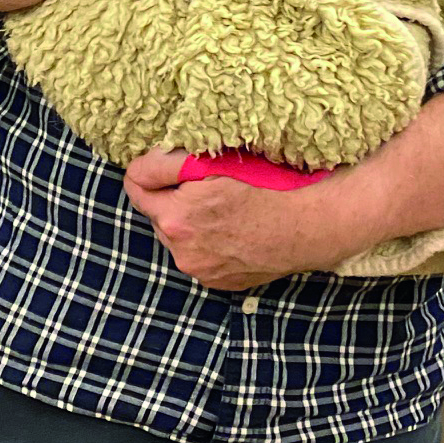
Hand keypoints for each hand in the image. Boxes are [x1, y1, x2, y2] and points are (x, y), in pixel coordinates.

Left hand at [122, 150, 373, 290]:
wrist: (308, 226)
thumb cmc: (268, 186)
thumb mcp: (217, 162)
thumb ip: (169, 161)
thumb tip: (141, 164)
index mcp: (176, 215)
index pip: (135, 184)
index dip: (149, 169)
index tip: (165, 162)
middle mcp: (181, 247)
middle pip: (153, 211)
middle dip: (169, 196)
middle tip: (200, 184)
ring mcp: (197, 268)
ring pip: (174, 234)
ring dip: (185, 219)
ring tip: (219, 207)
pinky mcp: (213, 281)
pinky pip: (195, 253)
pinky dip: (203, 241)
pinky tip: (229, 229)